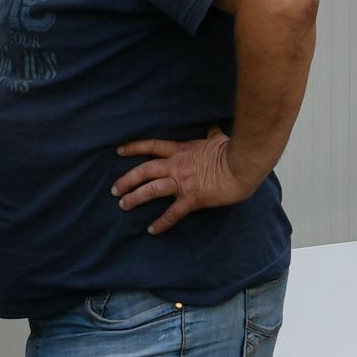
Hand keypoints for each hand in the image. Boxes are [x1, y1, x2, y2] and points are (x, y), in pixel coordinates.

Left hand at [113, 130, 261, 234]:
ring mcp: (183, 183)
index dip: (134, 148)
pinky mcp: (192, 199)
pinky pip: (173, 213)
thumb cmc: (232, 150)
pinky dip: (161, 223)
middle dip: (127, 180)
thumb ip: (211, 134)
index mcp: (182, 150)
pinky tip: (151, 230)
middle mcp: (177, 166)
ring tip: (123, 205)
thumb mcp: (218, 138)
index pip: (152, 146)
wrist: (242, 165)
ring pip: (152, 190)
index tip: (119, 151)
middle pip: (145, 170)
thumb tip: (214, 127)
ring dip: (135, 198)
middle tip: (114, 189)